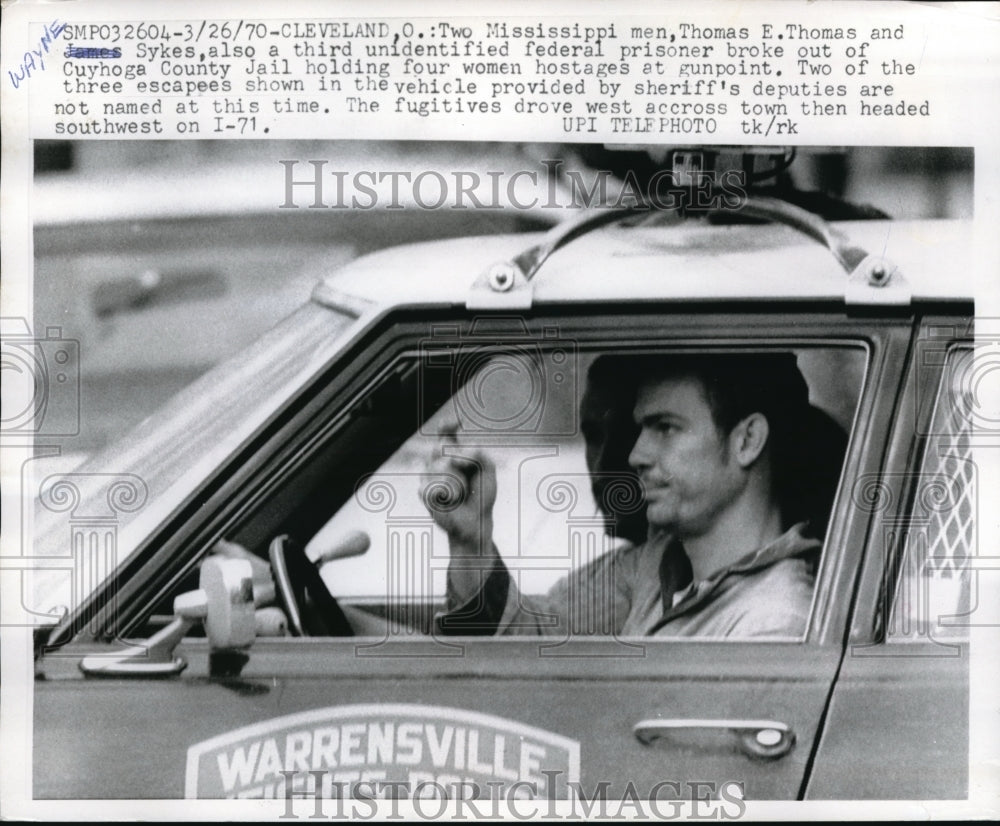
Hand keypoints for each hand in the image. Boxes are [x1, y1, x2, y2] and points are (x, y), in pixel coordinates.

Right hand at [419, 425, 496, 552]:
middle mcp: (438, 460)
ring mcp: (428, 475)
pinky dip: (448, 493)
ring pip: (438, 465)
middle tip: (467, 471)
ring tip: (461, 492)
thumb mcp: (487, 469)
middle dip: (456, 456)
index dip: (447, 426)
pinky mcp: (424, 492)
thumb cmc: (482, 495)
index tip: (457, 421)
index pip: (446, 433)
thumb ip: (477, 454)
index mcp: (454, 452)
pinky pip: (434, 484)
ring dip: (456, 480)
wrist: (475, 522)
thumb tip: (452, 457)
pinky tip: (451, 501)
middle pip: (440, 446)